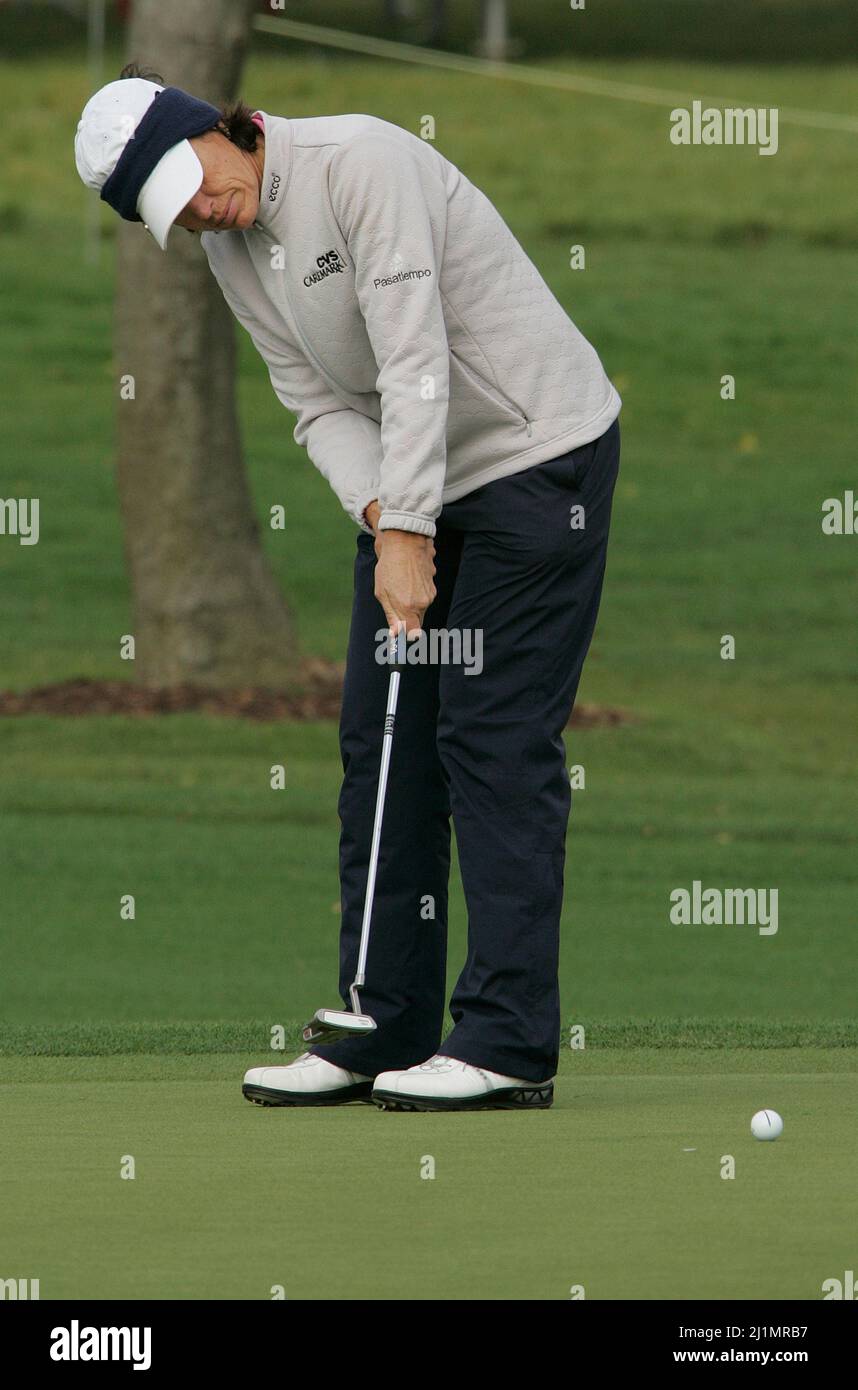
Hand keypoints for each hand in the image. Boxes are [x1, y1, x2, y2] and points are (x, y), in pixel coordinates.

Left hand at [363, 501, 434, 636]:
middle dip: (406, 616)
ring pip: (420, 605)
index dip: (407, 638)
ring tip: (398, 583)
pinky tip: (406, 575)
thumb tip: (396, 636)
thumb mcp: (383, 593)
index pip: (414, 634)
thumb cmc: (390, 565)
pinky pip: (423, 592)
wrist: (405, 538)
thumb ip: (392, 616)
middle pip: (416, 619)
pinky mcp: (433, 581)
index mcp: (410, 607)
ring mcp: (431, 591)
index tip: (401, 638)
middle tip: (393, 601)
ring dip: (410, 600)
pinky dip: (415, 588)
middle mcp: (424, 602)